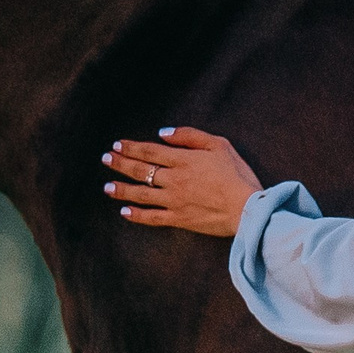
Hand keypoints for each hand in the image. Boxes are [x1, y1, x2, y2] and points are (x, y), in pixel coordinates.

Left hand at [102, 127, 263, 236]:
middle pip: (140, 171)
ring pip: (140, 194)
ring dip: (121, 189)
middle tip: (105, 159)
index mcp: (183, 160)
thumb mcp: (219, 145)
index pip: (150, 151)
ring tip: (107, 187)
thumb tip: (163, 134)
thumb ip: (190, 136)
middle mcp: (174, 180)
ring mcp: (174, 201)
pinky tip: (124, 212)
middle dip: (120, 164)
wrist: (248, 208)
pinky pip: (152, 218)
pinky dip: (136, 215)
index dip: (131, 148)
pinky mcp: (179, 219)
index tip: (117, 145)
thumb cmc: (237, 175)